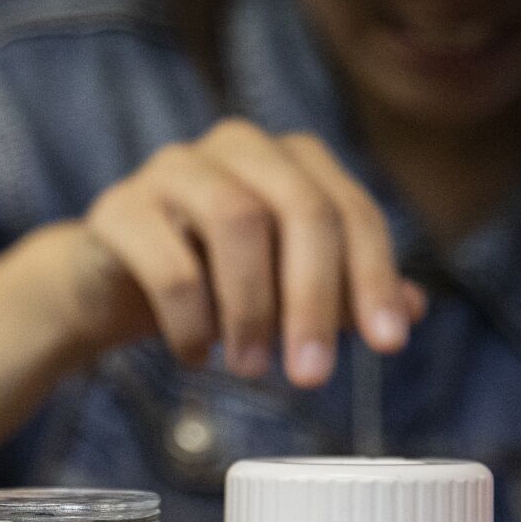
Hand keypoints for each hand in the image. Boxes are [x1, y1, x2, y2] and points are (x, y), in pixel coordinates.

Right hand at [56, 118, 426, 386]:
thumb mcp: (285, 291)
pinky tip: (194, 356)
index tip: (390, 346)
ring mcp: (174, 168)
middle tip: (312, 375)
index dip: (375, 277)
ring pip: (237, 220)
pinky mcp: (120, 207)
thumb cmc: (209, 282)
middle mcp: (237, 146)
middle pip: (300, 208)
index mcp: (289, 159)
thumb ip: (344, 293)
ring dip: (252, 309)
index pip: (350, 209)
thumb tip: (414, 310)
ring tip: (251, 370)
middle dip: (315, 298)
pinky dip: (191, 322)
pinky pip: (169, 262)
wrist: (105, 285)